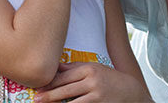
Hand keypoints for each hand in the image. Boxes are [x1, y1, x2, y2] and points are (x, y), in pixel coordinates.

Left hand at [34, 62, 153, 102]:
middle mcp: (92, 81)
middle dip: (49, 95)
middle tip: (36, 99)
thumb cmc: (109, 79)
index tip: (38, 87)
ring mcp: (97, 95)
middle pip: (66, 89)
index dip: (50, 83)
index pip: (65, 76)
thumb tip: (56, 67)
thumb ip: (75, 68)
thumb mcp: (94, 68)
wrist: (131, 92)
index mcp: (89, 69)